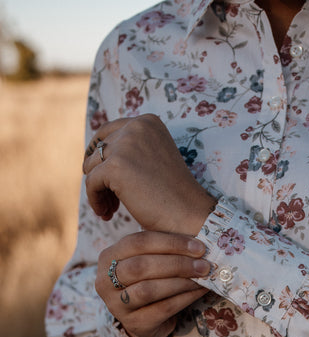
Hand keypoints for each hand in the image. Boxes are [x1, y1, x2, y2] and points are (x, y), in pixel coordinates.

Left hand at [83, 115, 216, 234]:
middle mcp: (136, 127)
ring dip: (98, 190)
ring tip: (111, 210)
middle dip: (100, 175)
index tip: (100, 176)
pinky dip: (95, 201)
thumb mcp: (153, 159)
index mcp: (147, 122)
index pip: (107, 131)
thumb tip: (92, 154)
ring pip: (91, 166)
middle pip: (98, 150)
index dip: (99, 155)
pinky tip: (106, 214)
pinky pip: (90, 183)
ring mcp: (124, 145)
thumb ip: (130, 150)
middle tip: (110, 200)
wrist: (189, 214)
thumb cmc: (174, 195)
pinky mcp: (115, 166)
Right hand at [97, 230, 211, 336]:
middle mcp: (105, 281)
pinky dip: (184, 298)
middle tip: (203, 264)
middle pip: (140, 266)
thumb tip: (198, 242)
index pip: (137, 242)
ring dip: (180, 282)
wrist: (144, 321)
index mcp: (108, 257)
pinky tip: (199, 292)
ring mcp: (116, 305)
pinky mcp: (134, 323)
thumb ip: (164, 249)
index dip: (170, 243)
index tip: (198, 246)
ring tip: (202, 277)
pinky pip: (162, 309)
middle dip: (176, 263)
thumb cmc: (149, 281)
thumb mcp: (148, 261)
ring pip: (149, 290)